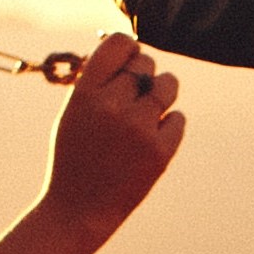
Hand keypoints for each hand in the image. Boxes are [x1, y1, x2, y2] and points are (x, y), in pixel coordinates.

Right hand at [42, 36, 180, 239]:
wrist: (78, 209)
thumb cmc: (75, 156)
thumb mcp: (74, 113)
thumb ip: (98, 81)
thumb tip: (129, 49)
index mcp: (85, 94)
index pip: (119, 43)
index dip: (128, 48)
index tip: (127, 60)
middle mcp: (113, 106)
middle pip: (146, 63)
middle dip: (143, 74)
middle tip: (133, 96)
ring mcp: (139, 129)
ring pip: (169, 85)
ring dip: (162, 93)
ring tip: (146, 112)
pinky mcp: (162, 151)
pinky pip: (179, 118)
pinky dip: (168, 126)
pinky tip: (149, 140)